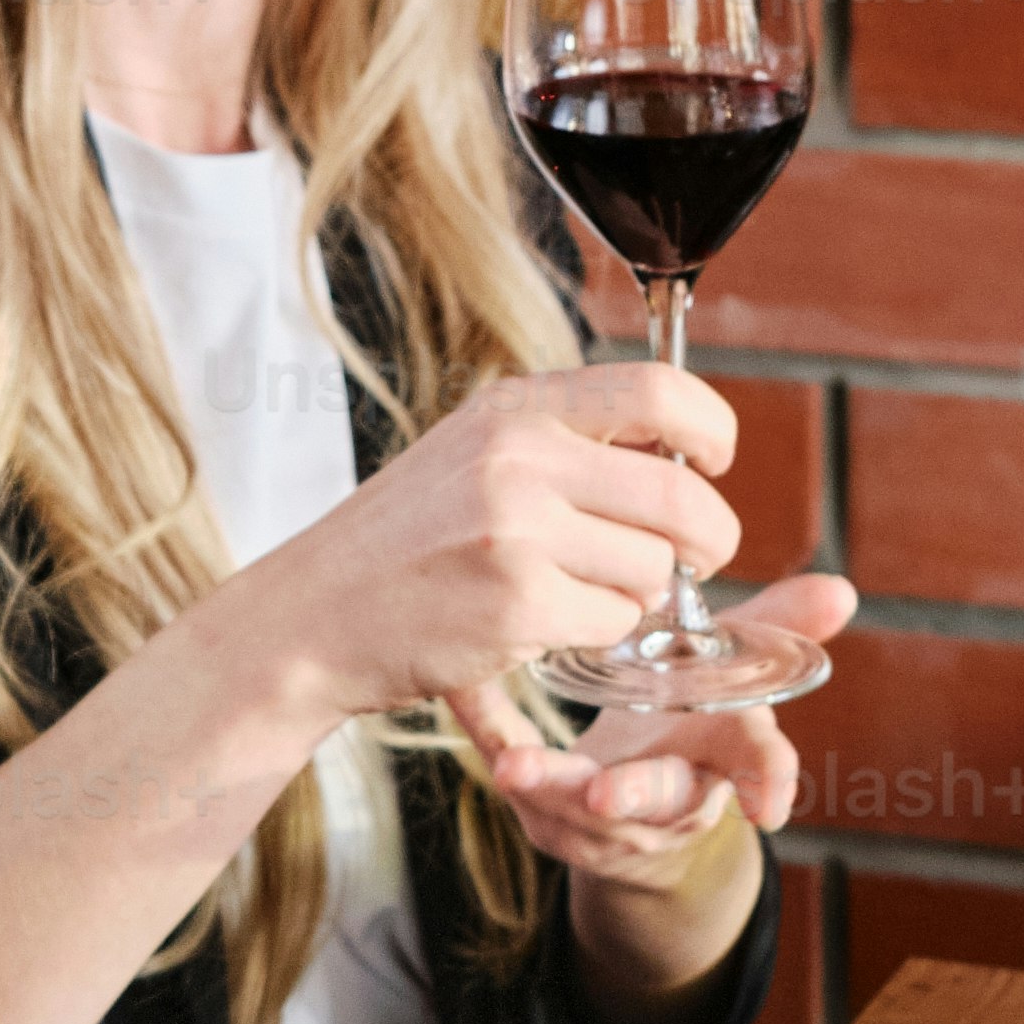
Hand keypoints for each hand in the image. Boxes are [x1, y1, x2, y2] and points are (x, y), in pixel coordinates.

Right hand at [246, 363, 747, 731]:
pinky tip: (544, 625)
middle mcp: (518, 458)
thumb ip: (566, 441)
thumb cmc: (402, 542)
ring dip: (637, 594)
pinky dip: (595, 633)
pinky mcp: (517, 605)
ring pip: (654, 568)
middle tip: (694, 560)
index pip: (661, 390)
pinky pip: (615, 623)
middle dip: (708, 538)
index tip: (712, 463)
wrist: (311, 615)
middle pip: (679, 494)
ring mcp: (517, 532)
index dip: (712, 430)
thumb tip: (681, 452)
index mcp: (516, 409)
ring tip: (579, 593)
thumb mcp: (473, 453)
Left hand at [456, 581, 857, 897]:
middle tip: (604, 790)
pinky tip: (463, 701)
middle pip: (660, 802)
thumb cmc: (681, 728)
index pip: (752, 767)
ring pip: (578, 813)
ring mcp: (604, 822)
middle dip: (635, 796)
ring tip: (515, 764)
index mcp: (719, 762)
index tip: (769, 803)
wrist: (630, 813)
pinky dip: (495, 743)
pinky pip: (519, 788)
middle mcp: (666, 801)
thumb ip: (775, 636)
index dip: (767, 782)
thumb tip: (842, 590)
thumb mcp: (728, 684)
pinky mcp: (550, 822)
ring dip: (548, 785)